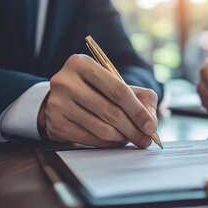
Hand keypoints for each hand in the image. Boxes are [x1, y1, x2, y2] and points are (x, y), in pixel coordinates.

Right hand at [38, 54, 157, 147]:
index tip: (151, 127)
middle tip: (146, 140)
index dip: (138, 111)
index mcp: (83, 64)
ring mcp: (58, 104)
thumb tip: (150, 123)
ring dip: (122, 138)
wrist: (63, 98)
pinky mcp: (56, 124)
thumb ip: (142, 98)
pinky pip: (91, 140)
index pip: (118, 91)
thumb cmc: (96, 90)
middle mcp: (66, 82)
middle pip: (111, 112)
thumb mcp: (118, 84)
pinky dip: (108, 143)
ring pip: (102, 129)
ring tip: (131, 138)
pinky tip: (115, 140)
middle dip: (134, 129)